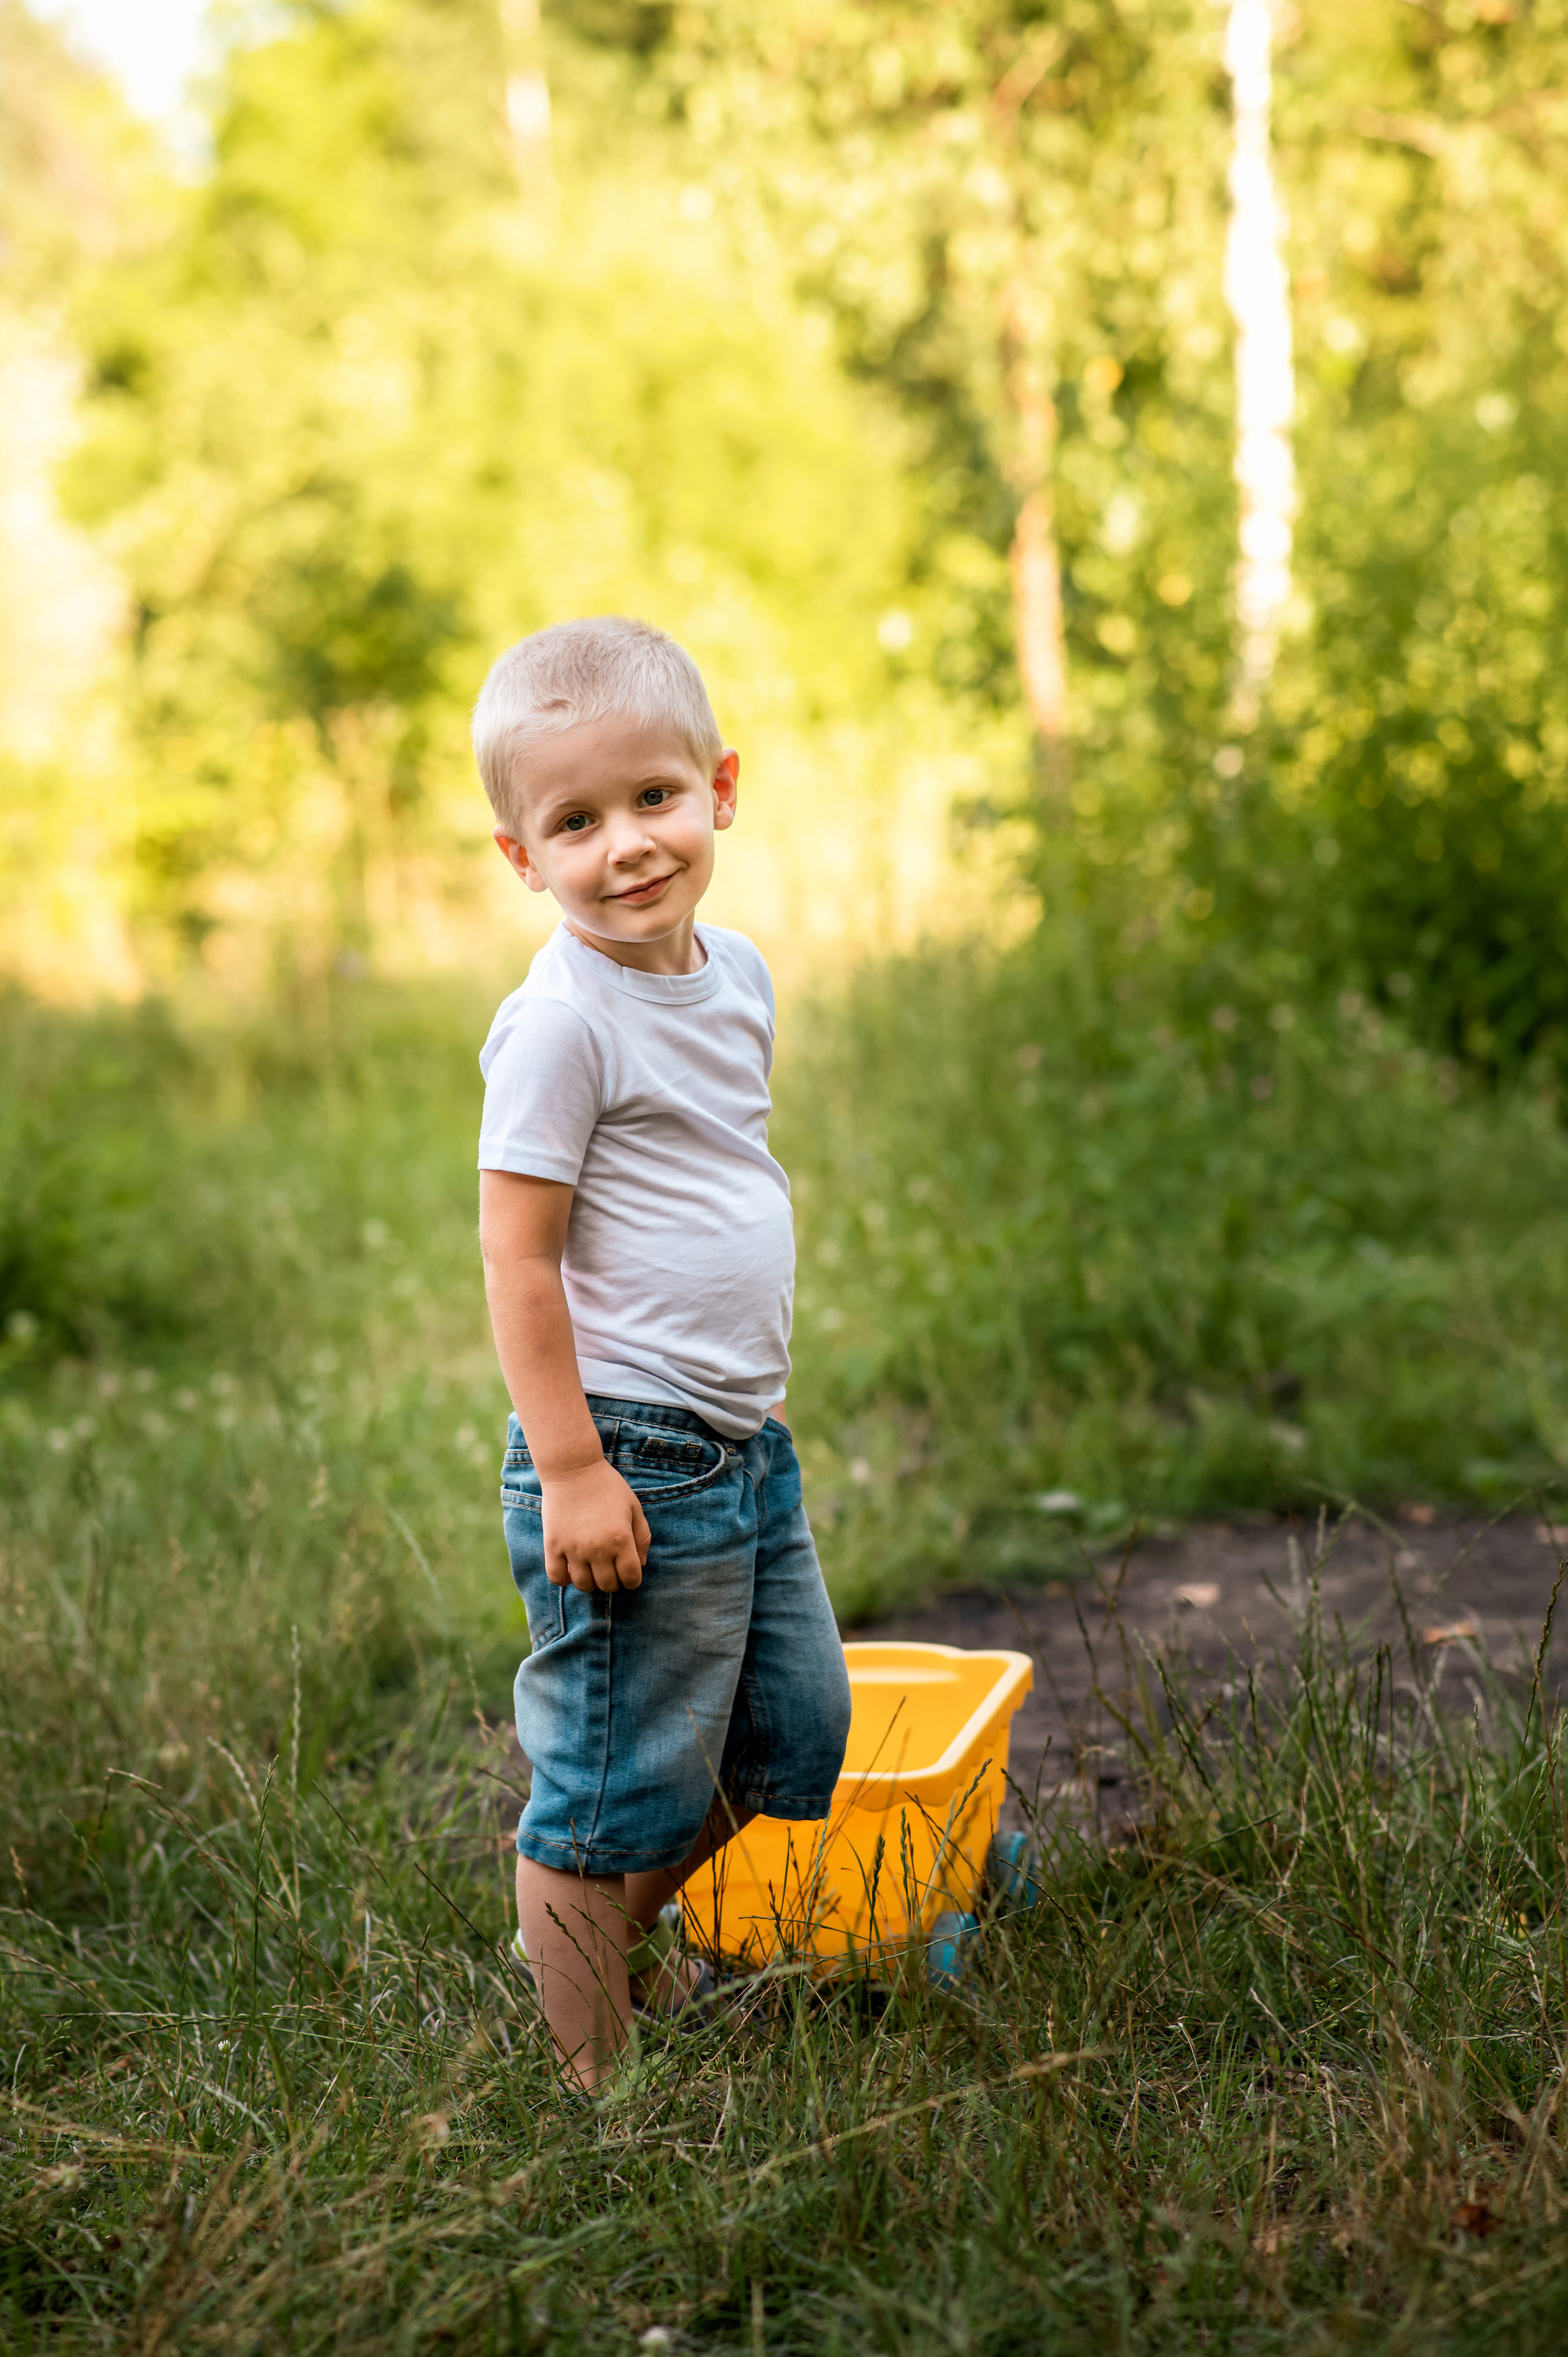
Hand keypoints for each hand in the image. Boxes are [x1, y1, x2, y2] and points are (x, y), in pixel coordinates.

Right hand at [539, 1458, 650, 1592]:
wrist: (573, 1469)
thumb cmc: (607, 1486)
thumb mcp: (634, 1507)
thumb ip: (642, 1536)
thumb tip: (642, 1564)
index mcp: (620, 1539)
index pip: (631, 1578)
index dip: (632, 1580)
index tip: (628, 1573)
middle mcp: (597, 1548)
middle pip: (608, 1585)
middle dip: (613, 1581)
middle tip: (610, 1567)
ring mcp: (573, 1549)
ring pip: (584, 1585)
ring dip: (590, 1581)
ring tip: (591, 1568)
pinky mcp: (552, 1545)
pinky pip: (556, 1577)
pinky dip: (564, 1579)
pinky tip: (570, 1569)